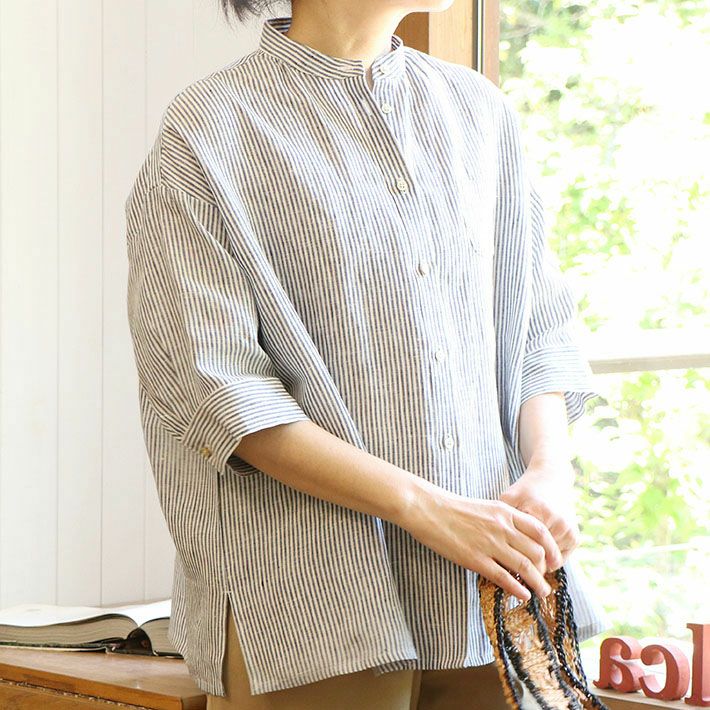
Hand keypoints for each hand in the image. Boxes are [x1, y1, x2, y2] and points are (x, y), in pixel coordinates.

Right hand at [401, 484, 562, 601]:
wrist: (428, 508)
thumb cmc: (454, 508)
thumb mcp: (485, 507)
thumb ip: (503, 520)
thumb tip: (517, 538)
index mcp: (505, 512)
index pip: (540, 531)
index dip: (552, 548)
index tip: (554, 561)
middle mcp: (502, 527)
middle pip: (537, 551)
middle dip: (546, 569)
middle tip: (546, 579)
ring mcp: (489, 543)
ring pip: (524, 566)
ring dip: (537, 583)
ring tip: (542, 592)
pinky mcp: (475, 558)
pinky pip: (503, 577)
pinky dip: (517, 588)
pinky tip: (522, 595)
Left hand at [500, 460, 579, 566]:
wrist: (552, 479)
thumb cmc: (525, 490)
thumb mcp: (509, 498)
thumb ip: (501, 519)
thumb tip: (493, 545)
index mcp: (539, 512)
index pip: (525, 547)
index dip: (513, 558)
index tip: (504, 564)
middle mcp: (557, 522)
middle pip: (539, 558)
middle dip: (527, 566)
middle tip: (513, 569)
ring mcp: (568, 531)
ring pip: (550, 561)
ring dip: (538, 563)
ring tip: (524, 558)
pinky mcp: (575, 536)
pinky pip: (560, 558)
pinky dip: (549, 559)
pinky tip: (538, 551)